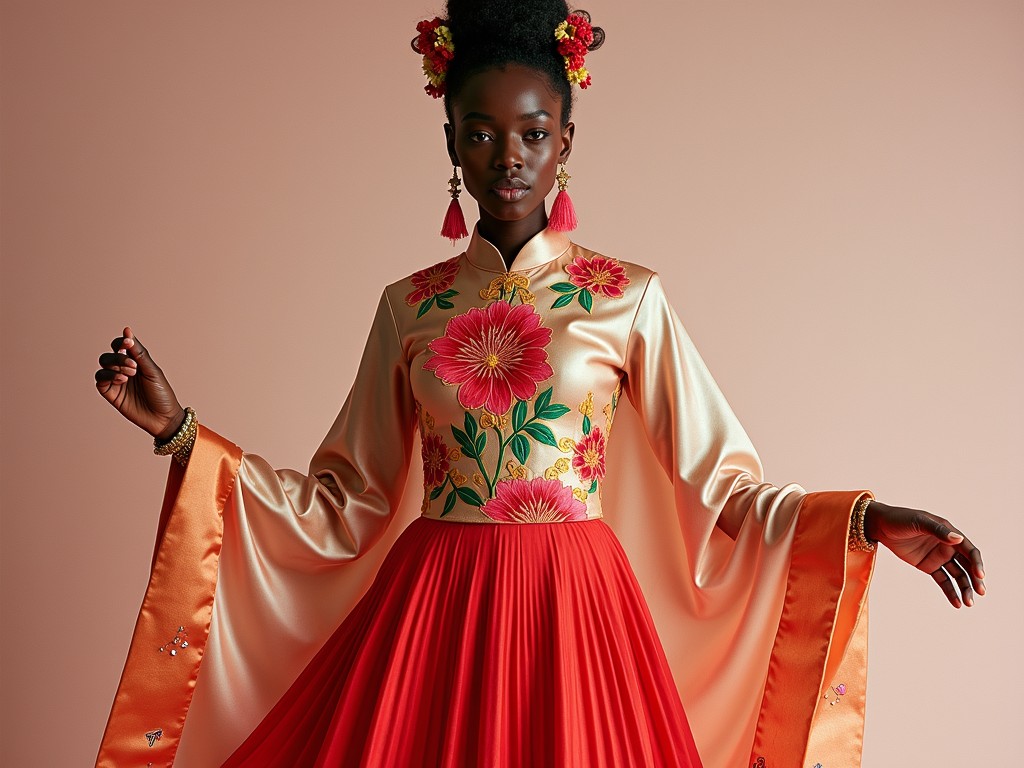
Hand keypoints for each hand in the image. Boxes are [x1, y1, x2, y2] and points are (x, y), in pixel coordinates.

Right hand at [94, 326, 185, 440]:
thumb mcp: (152, 370)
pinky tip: (122, 380)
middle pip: (109, 355)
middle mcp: (124, 370)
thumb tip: (127, 330)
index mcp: (136, 362)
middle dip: (118, 356)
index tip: (128, 342)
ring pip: (103, 365)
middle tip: (133, 366)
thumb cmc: (162, 394)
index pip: (121, 345)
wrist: (163, 418)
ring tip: (130, 374)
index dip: (121, 341)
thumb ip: (138, 352)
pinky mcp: (111, 394)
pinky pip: (100, 380)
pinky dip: (108, 376)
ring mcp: (116, 382)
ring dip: (114, 365)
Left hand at [864, 499, 985, 608]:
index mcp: (949, 533)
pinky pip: (943, 580)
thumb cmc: (900, 519)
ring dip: (964, 588)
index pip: (969, 550)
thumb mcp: (919, 522)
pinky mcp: (928, 566)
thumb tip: (959, 539)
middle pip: (967, 565)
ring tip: (968, 603)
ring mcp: (939, 557)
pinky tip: (956, 603)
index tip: (979, 575)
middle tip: (980, 593)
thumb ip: (938, 531)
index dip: (976, 563)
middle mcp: (948, 546)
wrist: (880, 526)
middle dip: (975, 579)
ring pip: (957, 575)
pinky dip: (951, 592)